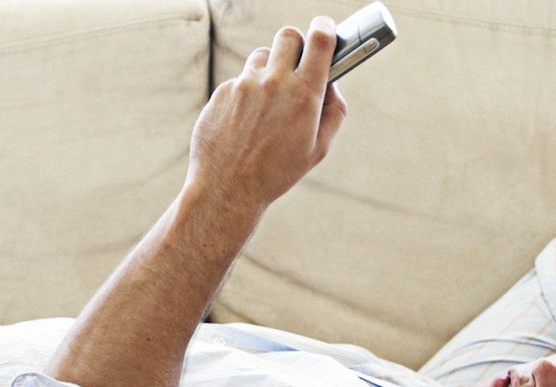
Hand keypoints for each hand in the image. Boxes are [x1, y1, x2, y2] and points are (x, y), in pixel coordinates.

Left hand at [185, 16, 347, 211]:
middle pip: (288, 36)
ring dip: (268, 69)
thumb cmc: (276, 173)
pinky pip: (238, 81)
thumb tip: (333, 85)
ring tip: (268, 98)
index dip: (325, 28)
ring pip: (261, 56)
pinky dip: (245, 94)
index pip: (319, 40)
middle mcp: (273, 83)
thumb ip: (333, 112)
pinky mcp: (221, 93)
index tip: (325, 29)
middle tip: (295, 62)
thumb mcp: (317, 149)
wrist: (227, 189)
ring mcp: (244, 85)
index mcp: (304, 94)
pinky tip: (244, 120)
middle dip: (295, 44)